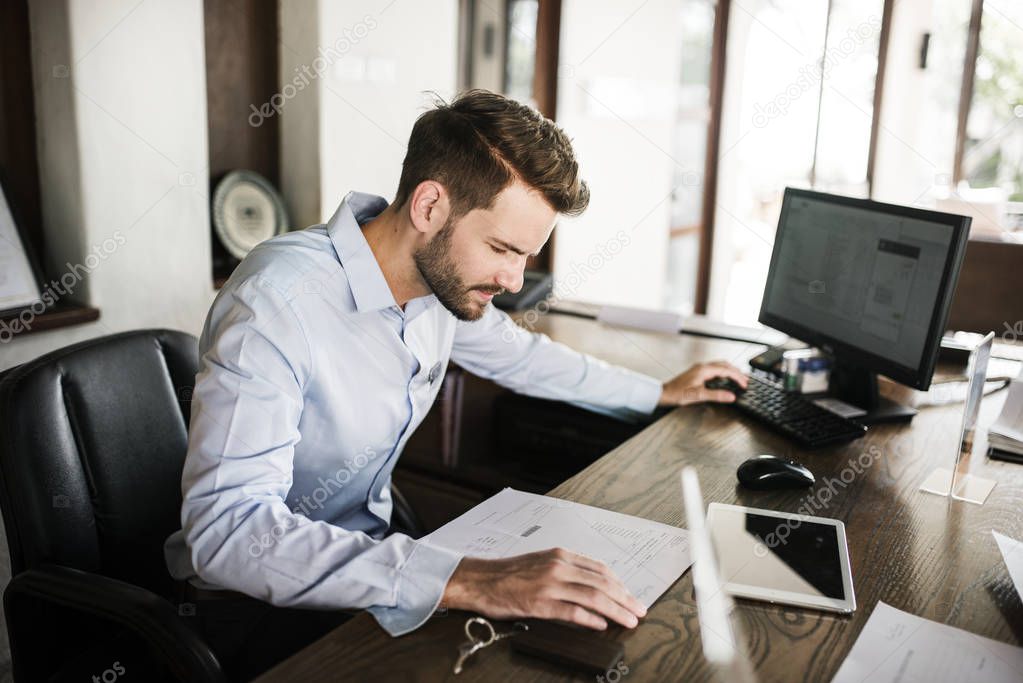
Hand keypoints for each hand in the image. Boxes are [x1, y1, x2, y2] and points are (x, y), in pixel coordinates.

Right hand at [439, 548, 645, 629]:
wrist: (481, 580)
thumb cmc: (510, 574)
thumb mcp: (542, 563)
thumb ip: (567, 571)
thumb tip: (593, 585)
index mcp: (561, 556)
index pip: (600, 569)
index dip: (620, 584)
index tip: (631, 595)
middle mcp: (558, 567)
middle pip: (602, 583)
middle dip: (625, 598)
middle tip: (639, 610)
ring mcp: (550, 585)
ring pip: (593, 597)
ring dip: (616, 610)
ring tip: (629, 620)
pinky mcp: (540, 603)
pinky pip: (572, 611)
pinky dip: (590, 619)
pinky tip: (601, 625)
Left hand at [659, 360, 747, 405]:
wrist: (664, 394)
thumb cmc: (677, 394)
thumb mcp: (699, 396)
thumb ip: (716, 395)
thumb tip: (731, 396)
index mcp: (704, 369)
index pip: (726, 370)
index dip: (737, 377)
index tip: (744, 384)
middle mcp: (702, 367)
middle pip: (724, 365)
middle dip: (736, 372)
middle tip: (745, 380)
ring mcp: (699, 369)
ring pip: (719, 366)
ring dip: (730, 371)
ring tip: (738, 379)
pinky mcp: (697, 373)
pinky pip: (714, 370)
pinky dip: (723, 373)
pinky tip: (724, 380)